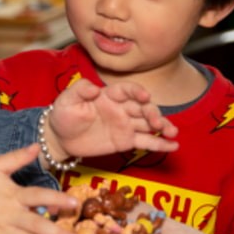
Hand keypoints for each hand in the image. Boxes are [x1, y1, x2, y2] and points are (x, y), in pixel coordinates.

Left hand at [45, 79, 177, 160]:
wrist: (60, 138)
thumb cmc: (63, 115)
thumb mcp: (66, 101)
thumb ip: (79, 91)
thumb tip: (93, 88)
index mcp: (108, 95)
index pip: (126, 90)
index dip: (137, 91)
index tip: (145, 96)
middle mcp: (121, 108)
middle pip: (142, 107)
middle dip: (153, 113)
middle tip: (157, 123)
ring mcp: (125, 124)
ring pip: (148, 123)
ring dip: (162, 126)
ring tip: (173, 133)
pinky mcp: (126, 141)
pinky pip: (145, 141)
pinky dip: (160, 143)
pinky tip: (173, 146)